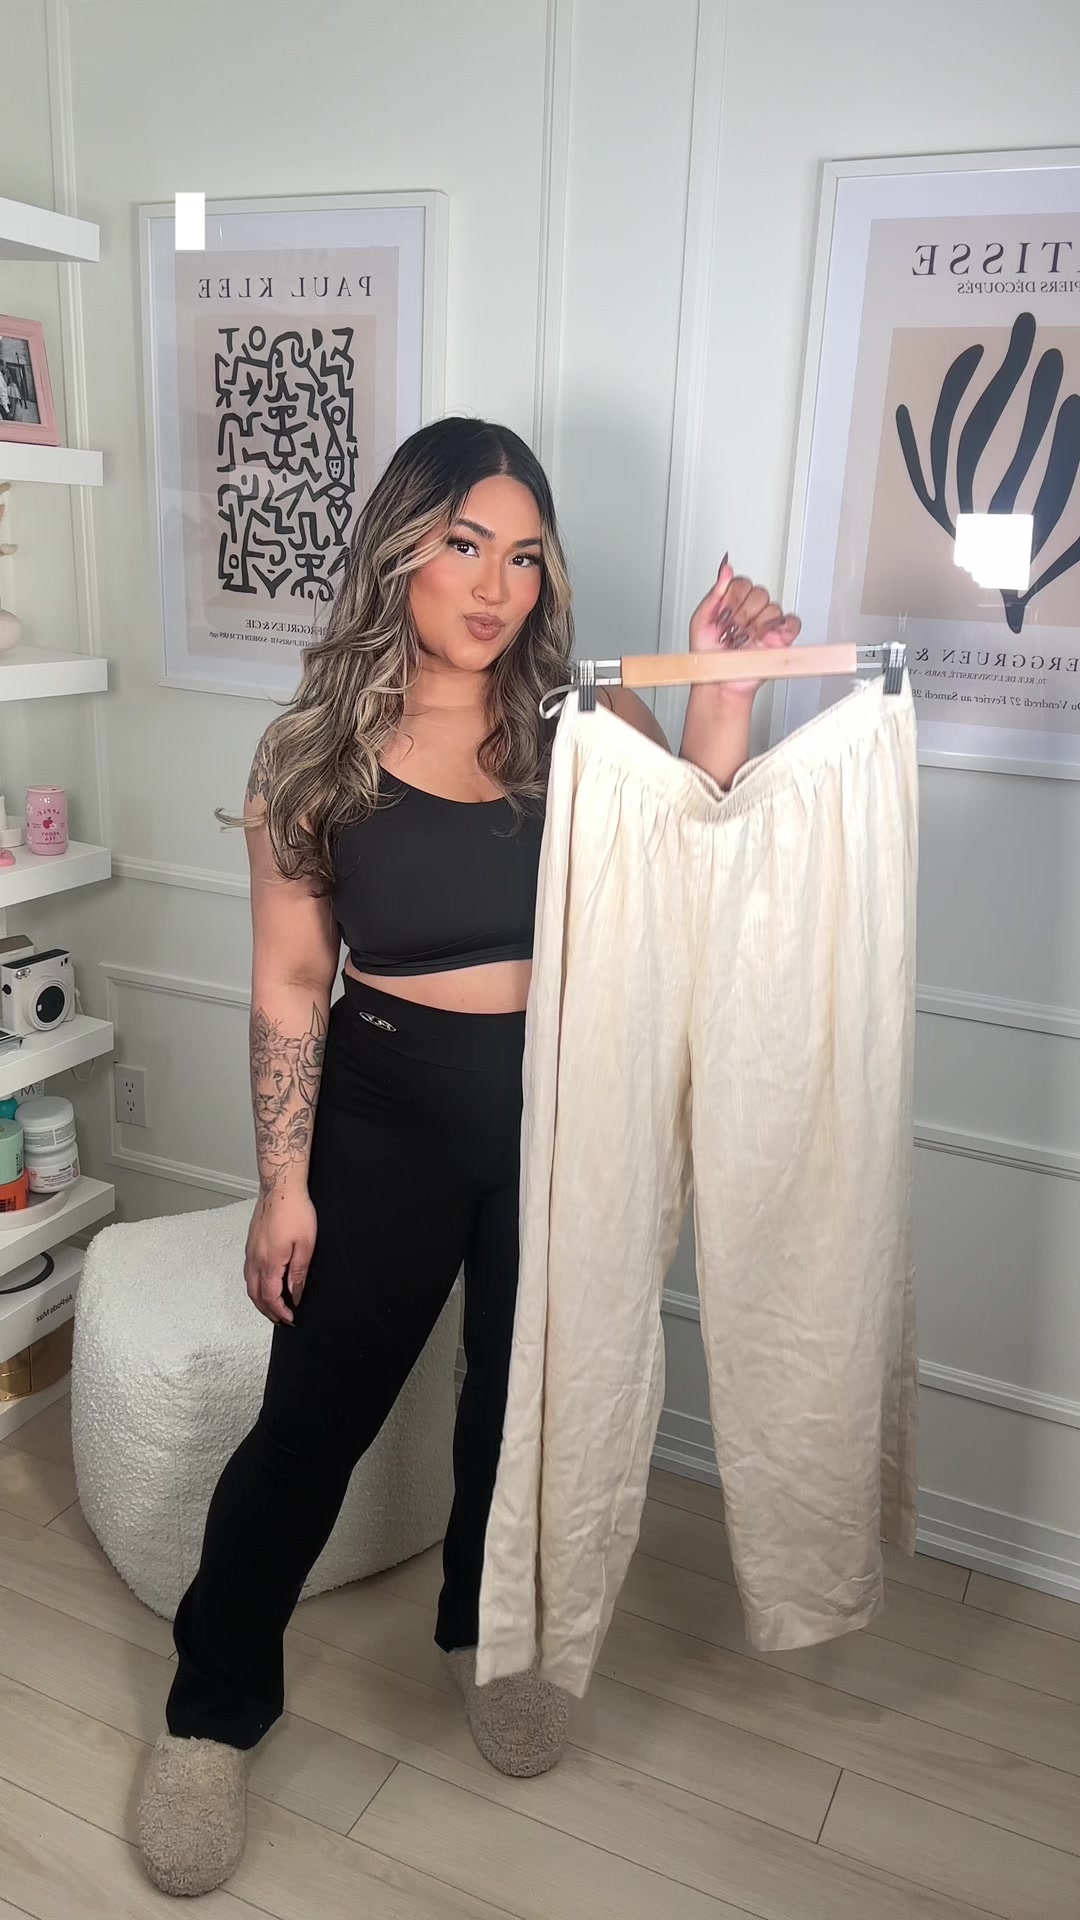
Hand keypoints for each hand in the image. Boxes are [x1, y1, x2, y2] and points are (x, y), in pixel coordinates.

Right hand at [244, 1184, 317, 1325]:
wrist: (280, 1187)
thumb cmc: (295, 1211)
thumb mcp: (306, 1245)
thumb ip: (299, 1273)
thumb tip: (295, 1295)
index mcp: (270, 1262)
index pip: (271, 1297)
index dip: (280, 1312)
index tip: (290, 1319)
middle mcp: (255, 1260)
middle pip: (256, 1295)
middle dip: (268, 1311)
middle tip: (282, 1319)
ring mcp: (250, 1251)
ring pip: (250, 1285)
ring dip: (260, 1300)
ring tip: (274, 1307)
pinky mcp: (251, 1244)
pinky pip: (249, 1273)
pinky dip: (256, 1286)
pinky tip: (265, 1284)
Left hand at [689, 556, 800, 699]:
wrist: (718, 682)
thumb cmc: (708, 657)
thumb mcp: (700, 621)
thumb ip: (714, 594)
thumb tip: (726, 570)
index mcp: (734, 603)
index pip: (742, 584)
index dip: (732, 599)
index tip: (723, 614)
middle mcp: (751, 612)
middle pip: (759, 593)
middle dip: (743, 613)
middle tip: (734, 630)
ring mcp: (767, 624)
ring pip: (772, 608)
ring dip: (756, 625)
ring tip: (745, 639)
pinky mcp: (781, 638)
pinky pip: (793, 622)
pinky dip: (784, 627)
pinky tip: (766, 637)